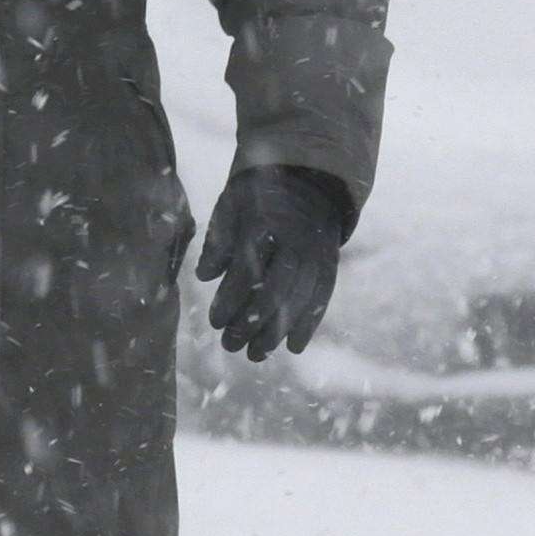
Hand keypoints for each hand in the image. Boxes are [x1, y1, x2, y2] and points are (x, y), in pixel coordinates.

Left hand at [197, 165, 352, 360]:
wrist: (308, 180)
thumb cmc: (258, 197)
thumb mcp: (231, 206)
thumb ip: (218, 241)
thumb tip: (204, 277)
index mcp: (265, 225)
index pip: (247, 271)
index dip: (230, 301)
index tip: (216, 321)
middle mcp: (295, 243)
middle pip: (275, 292)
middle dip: (251, 324)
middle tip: (230, 346)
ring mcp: (316, 256)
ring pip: (299, 301)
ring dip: (277, 333)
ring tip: (255, 355)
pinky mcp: (330, 265)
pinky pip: (321, 299)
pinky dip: (309, 324)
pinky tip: (293, 348)